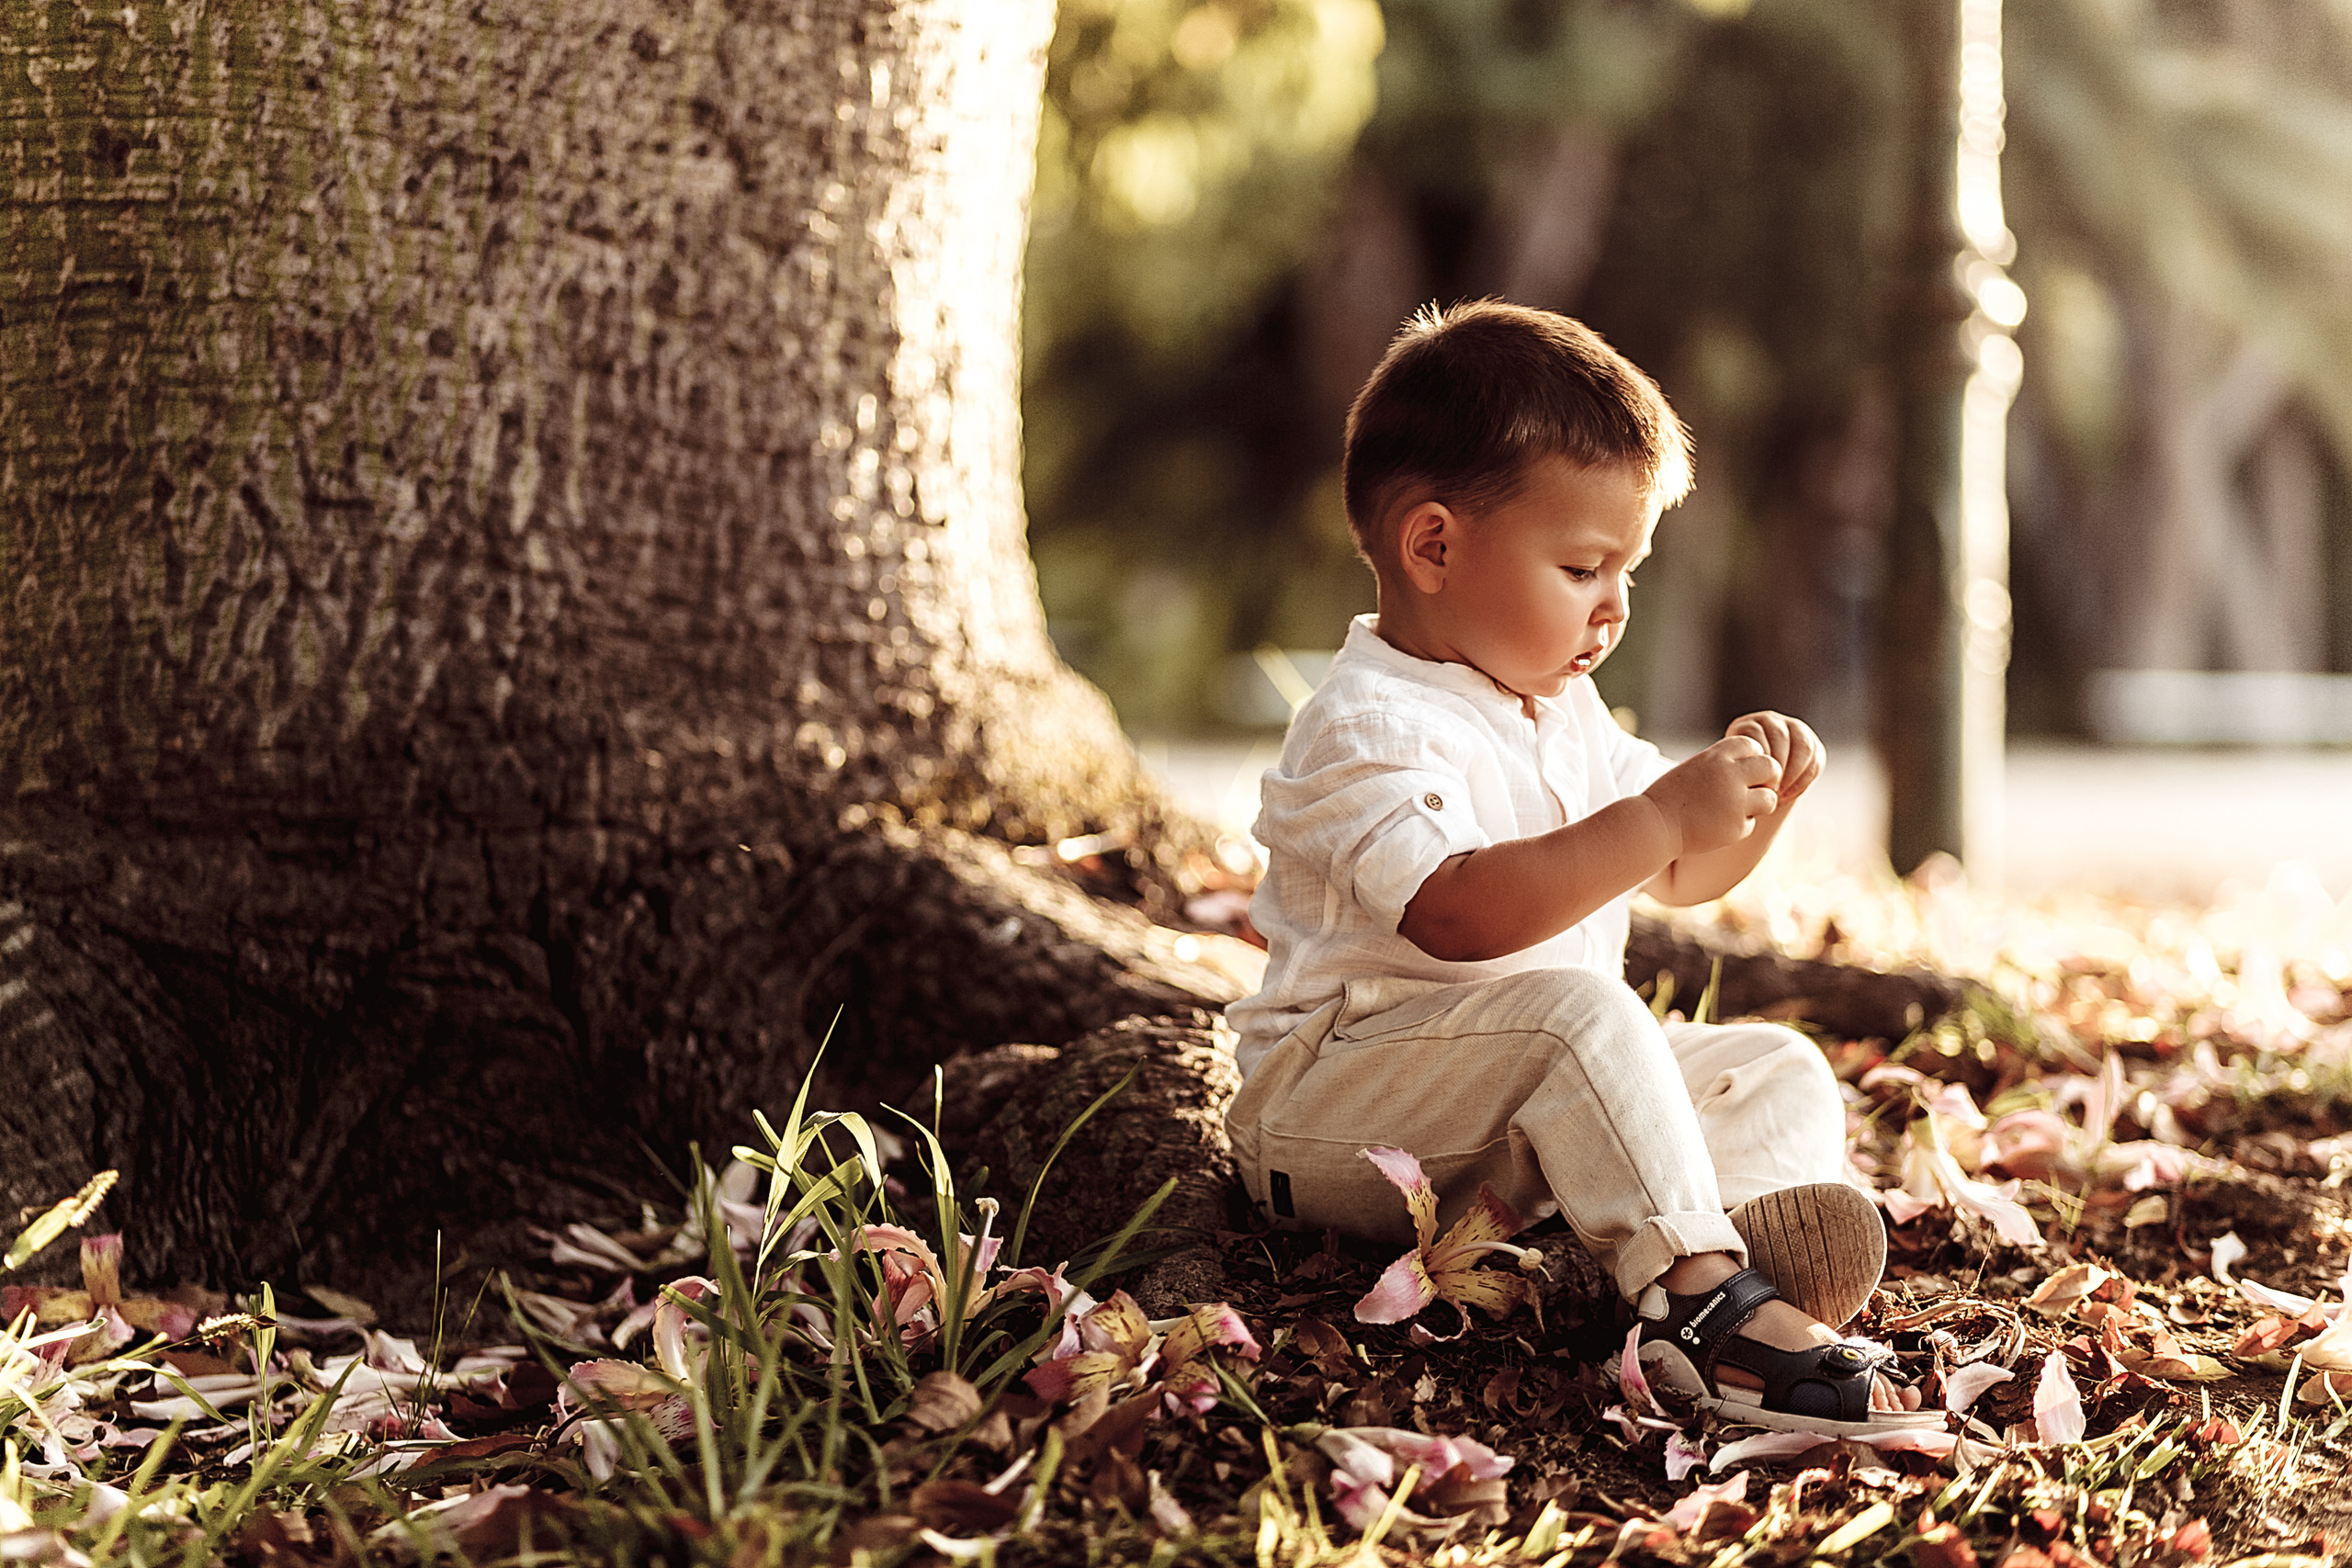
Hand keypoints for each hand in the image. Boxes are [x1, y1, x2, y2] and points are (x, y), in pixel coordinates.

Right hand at [1642, 734, 1779, 856]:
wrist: (1655, 825)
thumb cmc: (1670, 796)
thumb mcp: (1694, 768)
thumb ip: (1722, 764)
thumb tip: (1753, 765)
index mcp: (1717, 756)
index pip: (1752, 746)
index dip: (1751, 757)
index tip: (1742, 769)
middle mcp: (1730, 775)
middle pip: (1770, 767)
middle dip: (1768, 778)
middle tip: (1756, 788)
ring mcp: (1736, 802)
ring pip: (1770, 798)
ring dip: (1761, 803)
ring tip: (1741, 808)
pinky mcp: (1736, 827)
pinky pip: (1751, 823)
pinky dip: (1739, 825)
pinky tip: (1718, 825)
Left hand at [1725, 712, 1823, 808]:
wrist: (1757, 791)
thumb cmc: (1737, 786)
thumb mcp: (1730, 777)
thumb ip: (1733, 770)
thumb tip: (1733, 778)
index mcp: (1746, 725)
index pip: (1755, 734)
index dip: (1759, 760)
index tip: (1756, 784)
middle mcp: (1769, 721)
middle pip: (1780, 737)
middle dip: (1778, 767)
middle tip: (1771, 791)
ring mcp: (1792, 728)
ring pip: (1802, 745)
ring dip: (1793, 773)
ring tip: (1781, 795)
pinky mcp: (1811, 742)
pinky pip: (1815, 756)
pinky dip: (1805, 777)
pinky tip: (1791, 794)